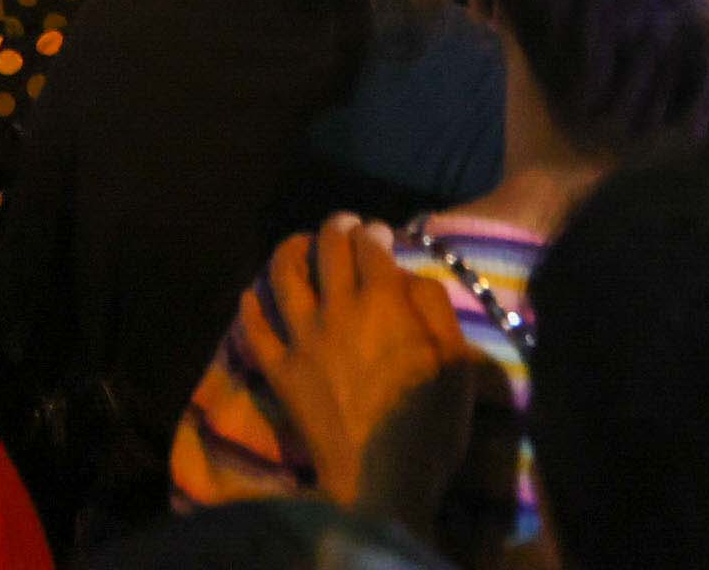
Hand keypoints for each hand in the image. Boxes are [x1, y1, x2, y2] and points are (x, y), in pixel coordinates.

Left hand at [236, 220, 476, 530]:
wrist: (380, 481)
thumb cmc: (429, 425)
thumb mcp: (457, 363)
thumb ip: (435, 308)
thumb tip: (409, 274)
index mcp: (384, 302)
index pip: (370, 245)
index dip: (375, 232)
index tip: (380, 235)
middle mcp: (338, 308)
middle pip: (327, 247)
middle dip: (337, 227)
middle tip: (344, 226)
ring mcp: (302, 338)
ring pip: (283, 275)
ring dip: (290, 250)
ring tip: (298, 244)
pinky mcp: (279, 370)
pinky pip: (255, 329)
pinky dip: (252, 306)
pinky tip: (252, 296)